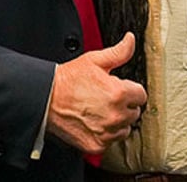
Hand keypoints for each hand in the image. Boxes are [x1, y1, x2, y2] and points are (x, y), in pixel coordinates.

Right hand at [46, 33, 146, 153]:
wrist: (45, 98)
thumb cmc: (67, 80)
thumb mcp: (94, 60)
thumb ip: (118, 52)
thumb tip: (130, 40)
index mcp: (119, 93)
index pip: (141, 95)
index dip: (128, 89)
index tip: (117, 88)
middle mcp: (116, 115)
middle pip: (134, 112)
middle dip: (123, 104)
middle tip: (104, 97)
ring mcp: (107, 132)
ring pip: (124, 128)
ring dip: (116, 121)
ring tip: (98, 110)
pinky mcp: (97, 145)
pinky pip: (111, 141)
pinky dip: (104, 134)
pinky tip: (93, 121)